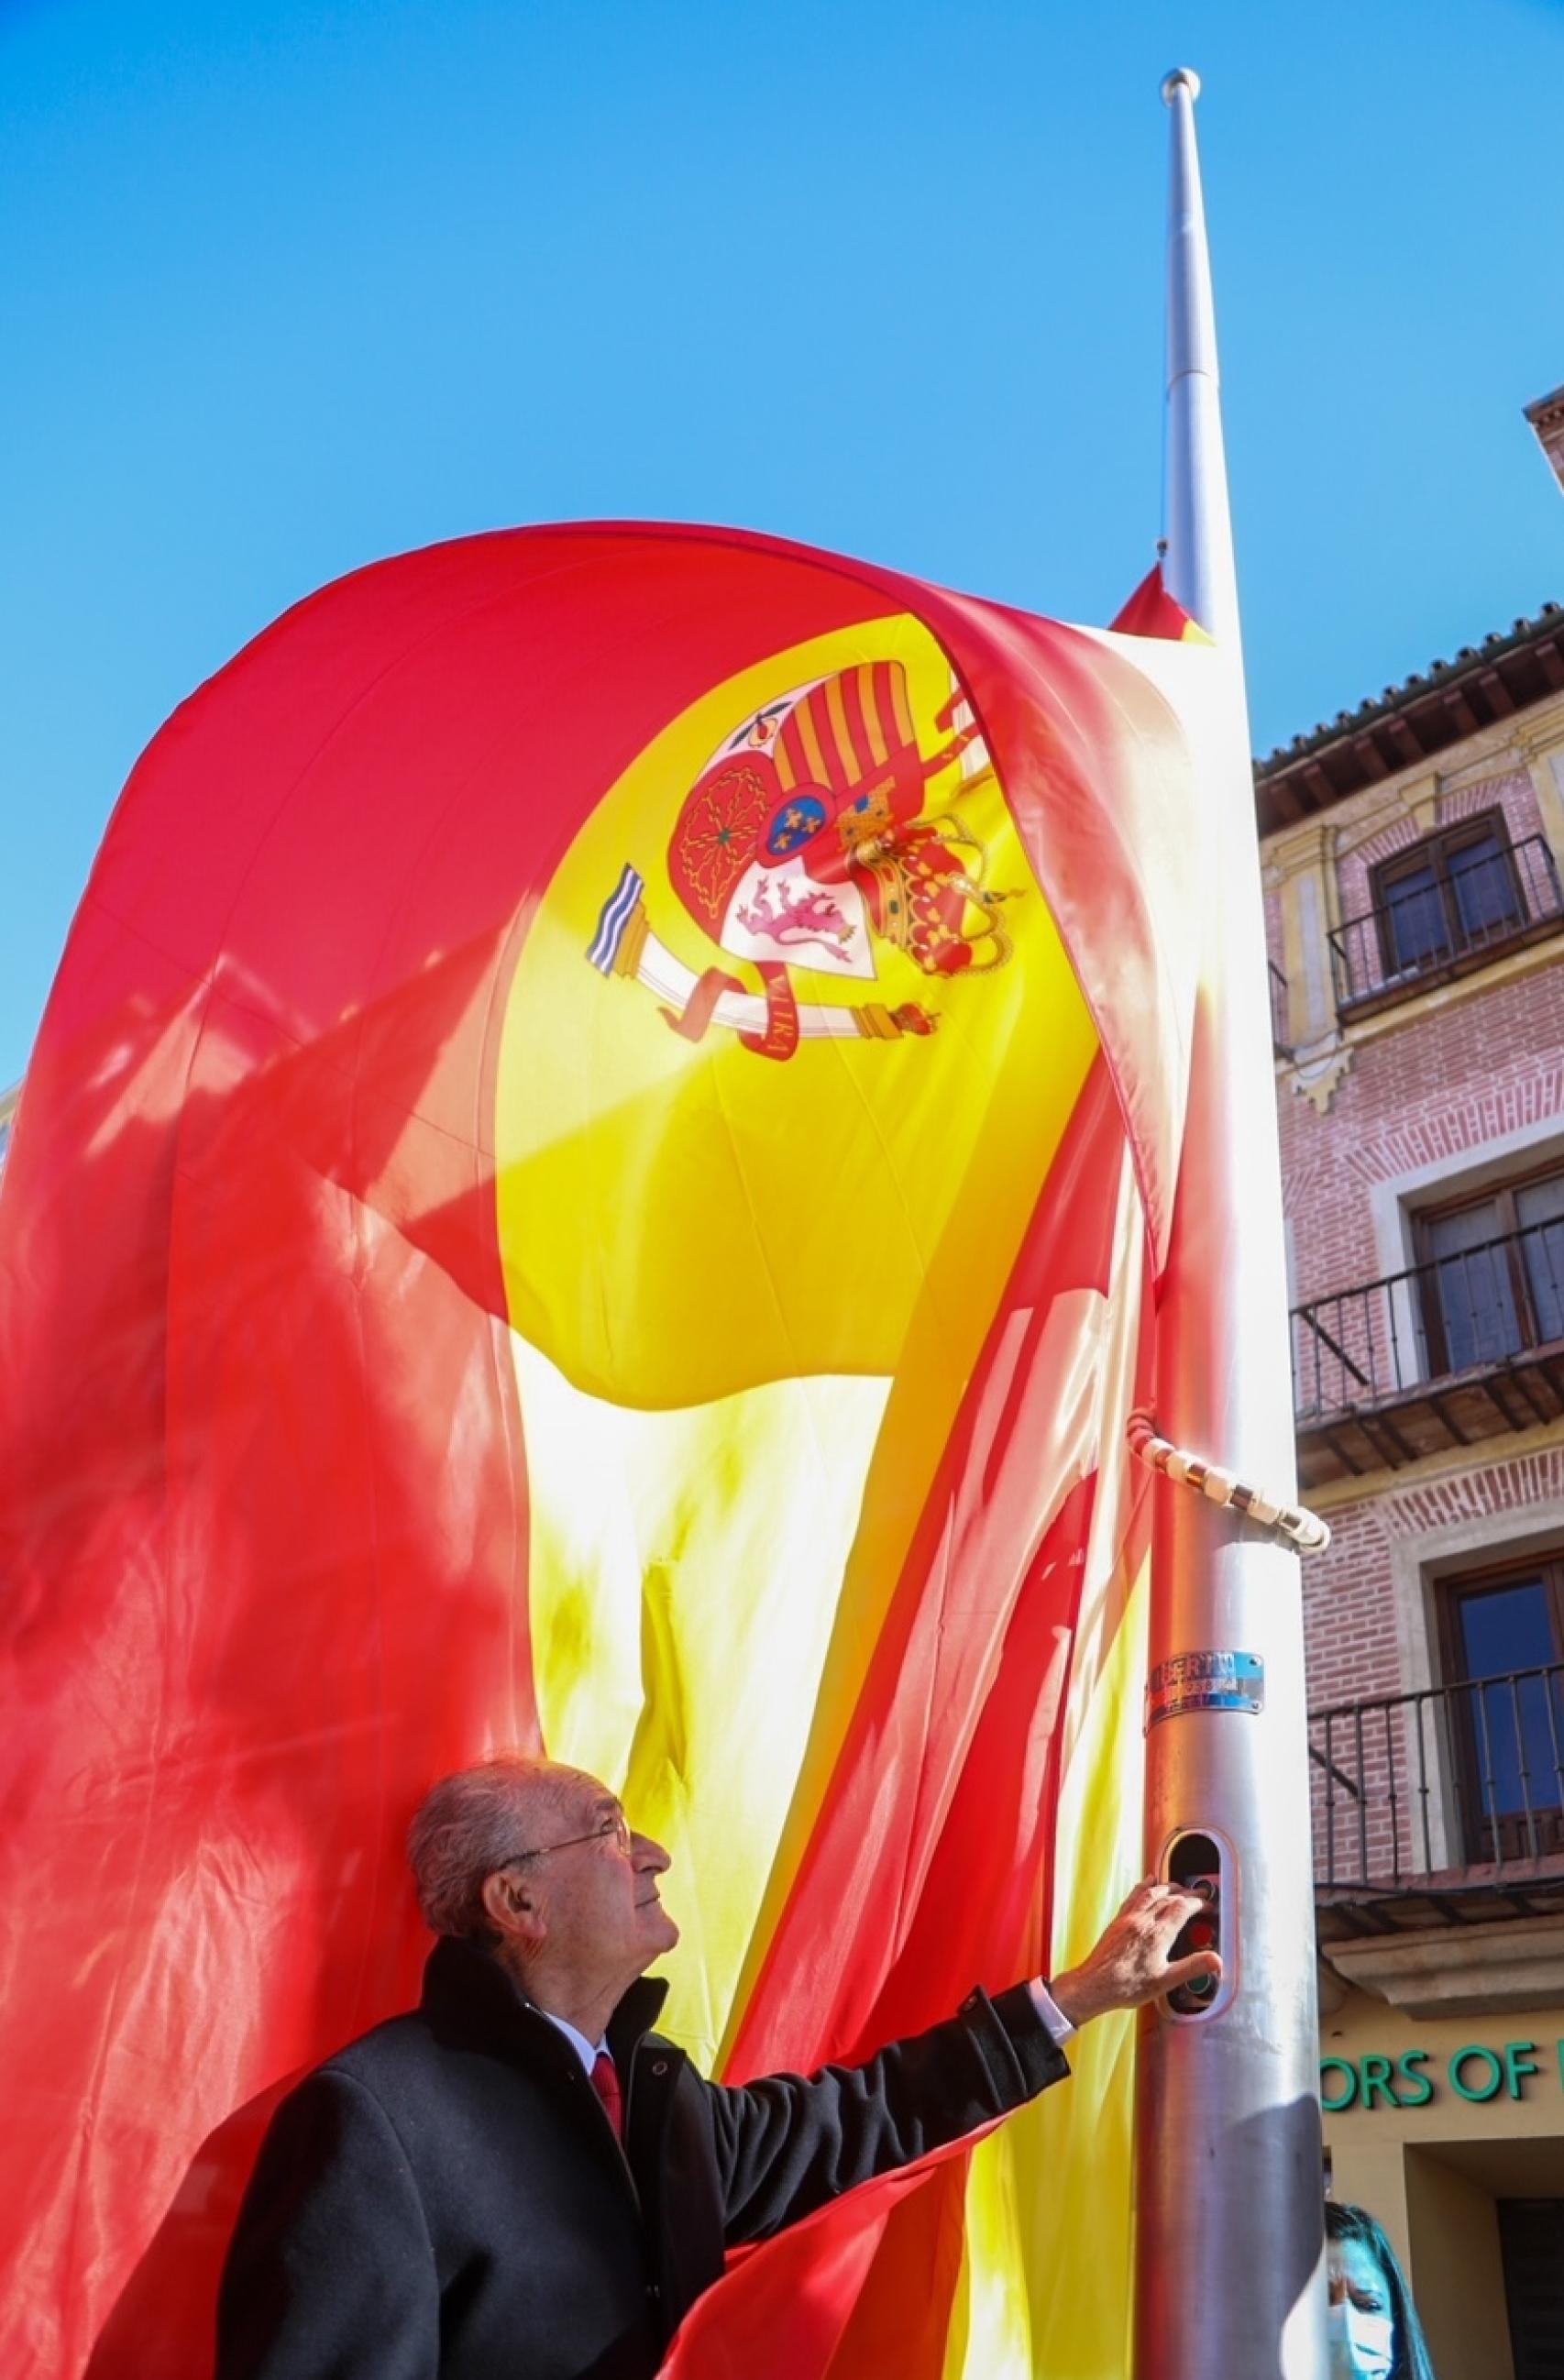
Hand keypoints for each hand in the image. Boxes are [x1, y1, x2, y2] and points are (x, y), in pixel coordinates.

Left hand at [1048, 1878, 1221, 2026]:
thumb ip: (1192, 1968)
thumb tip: (1216, 1960)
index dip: (1198, 1904)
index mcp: (1157, 1935)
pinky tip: (1148, 1883)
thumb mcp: (1165, 1982)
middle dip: (1186, 1894)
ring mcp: (1129, 1918)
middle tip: (1198, 1895)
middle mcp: (1143, 1921)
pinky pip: (1134, 1896)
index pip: (1182, 1908)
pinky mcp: (1118, 1920)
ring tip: (1178, 1886)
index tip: (1208, 1904)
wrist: (1094, 1985)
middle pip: (1169, 1898)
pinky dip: (1145, 1887)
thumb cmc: (1127, 1986)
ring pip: (1151, 1893)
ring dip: (1167, 1887)